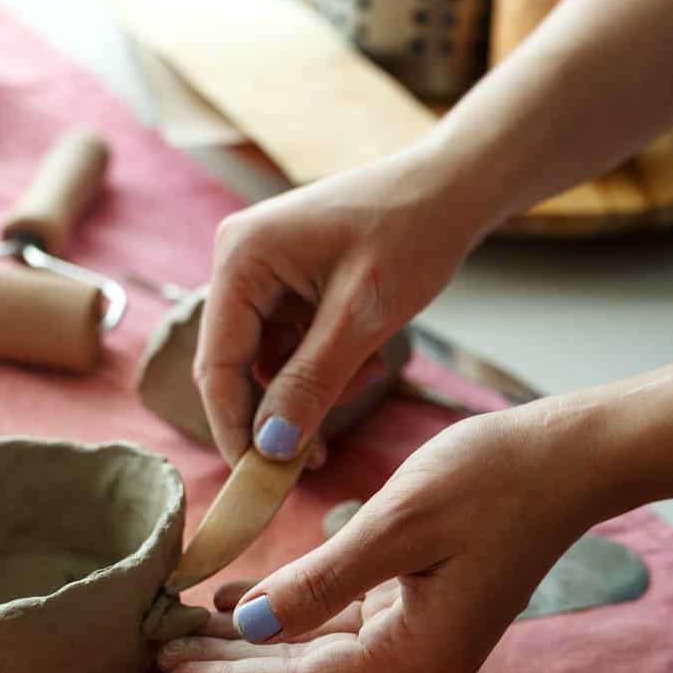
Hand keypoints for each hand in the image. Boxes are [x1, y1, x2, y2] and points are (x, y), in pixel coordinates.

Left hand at [157, 406, 607, 672]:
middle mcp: (425, 657)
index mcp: (419, 652)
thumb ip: (324, 578)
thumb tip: (254, 624)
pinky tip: (249, 597)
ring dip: (260, 636)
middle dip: (234, 663)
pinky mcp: (434, 604)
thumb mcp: (398, 522)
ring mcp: (432, 633)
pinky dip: (300, 609)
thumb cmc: (493, 478)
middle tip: (157, 650)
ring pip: (326, 648)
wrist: (573, 456)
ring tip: (186, 623)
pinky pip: (351, 620)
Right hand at [198, 140, 490, 461]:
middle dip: (281, 410)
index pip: (219, 363)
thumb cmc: (412, 234)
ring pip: (268, 360)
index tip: (259, 482)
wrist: (453, 190)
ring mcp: (262, 269)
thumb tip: (271, 447)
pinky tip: (367, 360)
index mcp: (241, 258)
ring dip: (312, 387)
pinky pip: (291, 343)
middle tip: (319, 456)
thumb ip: (311, 384)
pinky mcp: (289, 280)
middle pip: (238, 365)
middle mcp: (239, 260)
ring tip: (369, 375)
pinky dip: (324, 364)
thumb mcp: (362, 320)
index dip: (235, 427)